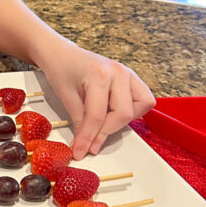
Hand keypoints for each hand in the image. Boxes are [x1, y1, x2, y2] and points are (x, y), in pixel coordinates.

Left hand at [38, 40, 154, 159]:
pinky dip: (133, 111)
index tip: (81, 152)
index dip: (89, 138)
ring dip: (122, 120)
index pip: (98, 115)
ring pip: (140, 106)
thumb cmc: (62, 70)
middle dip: (106, 132)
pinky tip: (115, 113)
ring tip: (103, 123)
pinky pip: (143, 99)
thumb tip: (86, 146)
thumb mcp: (66, 97)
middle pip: (122, 113)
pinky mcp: (132, 77)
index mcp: (99, 74)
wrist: (63, 54)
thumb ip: (80, 121)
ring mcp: (128, 73)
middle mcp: (118, 72)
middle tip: (90, 143)